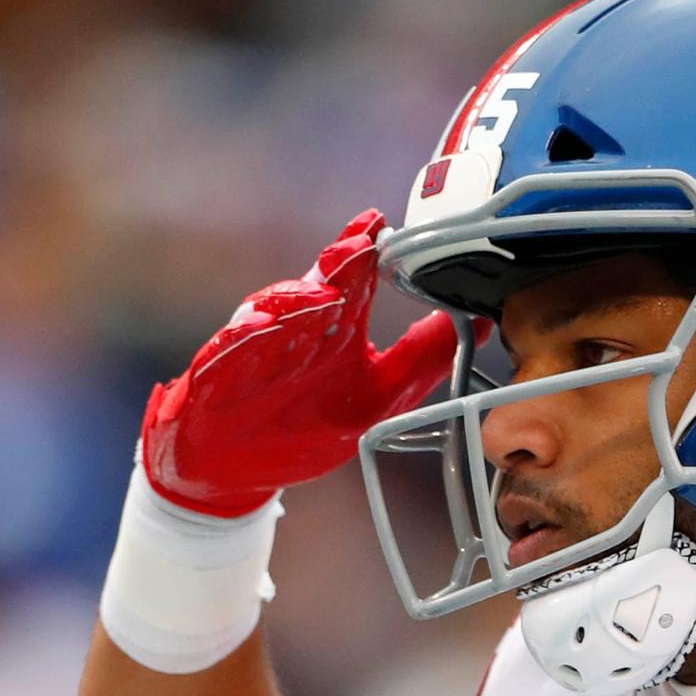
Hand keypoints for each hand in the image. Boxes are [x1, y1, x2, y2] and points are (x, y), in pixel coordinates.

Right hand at [138, 211, 460, 517]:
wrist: (235, 470)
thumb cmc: (303, 426)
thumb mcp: (377, 398)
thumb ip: (421, 358)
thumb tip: (479, 323)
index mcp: (333, 330)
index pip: (352, 281)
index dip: (364, 251)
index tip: (381, 226)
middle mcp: (294, 330)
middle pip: (317, 288)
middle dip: (338, 267)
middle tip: (360, 248)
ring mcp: (254, 350)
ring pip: (274, 313)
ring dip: (296, 301)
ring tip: (320, 296)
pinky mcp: (216, 375)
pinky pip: (228, 351)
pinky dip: (243, 340)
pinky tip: (258, 330)